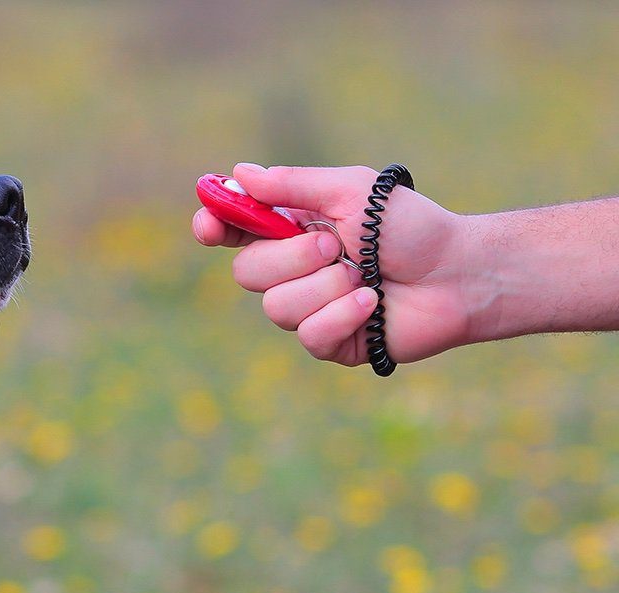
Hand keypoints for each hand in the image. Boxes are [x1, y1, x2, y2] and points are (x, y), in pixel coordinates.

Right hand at [193, 163, 472, 365]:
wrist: (460, 273)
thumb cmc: (412, 227)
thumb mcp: (351, 192)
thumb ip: (293, 185)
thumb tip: (240, 173)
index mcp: (292, 229)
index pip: (234, 230)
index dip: (215, 227)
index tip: (210, 225)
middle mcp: (294, 270)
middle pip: (246, 273)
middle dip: (290, 257)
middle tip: (334, 245)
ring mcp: (310, 308)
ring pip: (276, 307)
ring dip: (326, 287)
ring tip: (365, 276)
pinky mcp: (331, 342)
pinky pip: (310, 335)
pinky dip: (344, 314)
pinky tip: (374, 303)